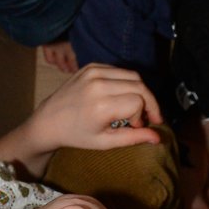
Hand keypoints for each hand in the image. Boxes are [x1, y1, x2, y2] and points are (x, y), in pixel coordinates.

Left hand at [0, 64, 162, 175]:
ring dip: (140, 91)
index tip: (137, 126)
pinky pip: (119, 70)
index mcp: (101, 105)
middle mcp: (98, 84)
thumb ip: (133, 138)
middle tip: (149, 117)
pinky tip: (121, 96)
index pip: (139, 101)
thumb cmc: (77, 135)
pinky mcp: (91, 66)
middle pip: (140, 86)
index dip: (144, 115)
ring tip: (136, 107)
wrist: (49, 120)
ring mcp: (93, 71)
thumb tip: (159, 138)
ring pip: (133, 75)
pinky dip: (126, 82)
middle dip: (150, 102)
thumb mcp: (105, 142)